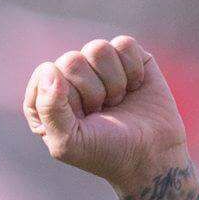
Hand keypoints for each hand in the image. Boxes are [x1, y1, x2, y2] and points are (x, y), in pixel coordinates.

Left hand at [23, 34, 187, 191]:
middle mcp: (70, 77)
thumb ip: (49, 109)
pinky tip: (134, 87)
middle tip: (103, 113)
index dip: (67, 98)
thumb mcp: (69, 143)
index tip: (81, 120)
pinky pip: (124, 44)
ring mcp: (97, 65)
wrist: (153, 155)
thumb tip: (50, 69)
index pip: (45, 75)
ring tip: (117, 102)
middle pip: (72, 60)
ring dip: (114, 82)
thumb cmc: (107, 153)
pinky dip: (133, 70)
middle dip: (93, 92)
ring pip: (98, 49)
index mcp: (45, 99)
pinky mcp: (126, 56)